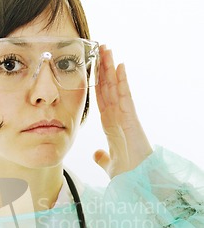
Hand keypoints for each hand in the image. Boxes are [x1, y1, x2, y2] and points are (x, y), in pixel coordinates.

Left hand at [93, 45, 152, 177]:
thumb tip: (96, 154)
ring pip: (116, 87)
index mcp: (110, 124)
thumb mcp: (109, 163)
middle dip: (103, 68)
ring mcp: (124, 115)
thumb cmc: (127, 172)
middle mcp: (117, 116)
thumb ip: (102, 157)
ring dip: (110, 68)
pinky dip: (122, 81)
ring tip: (107, 49)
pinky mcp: (131, 118)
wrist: (136, 180)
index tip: (91, 66)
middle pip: (108, 87)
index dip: (96, 81)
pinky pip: (125, 96)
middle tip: (99, 47)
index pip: (101, 97)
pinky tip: (119, 66)